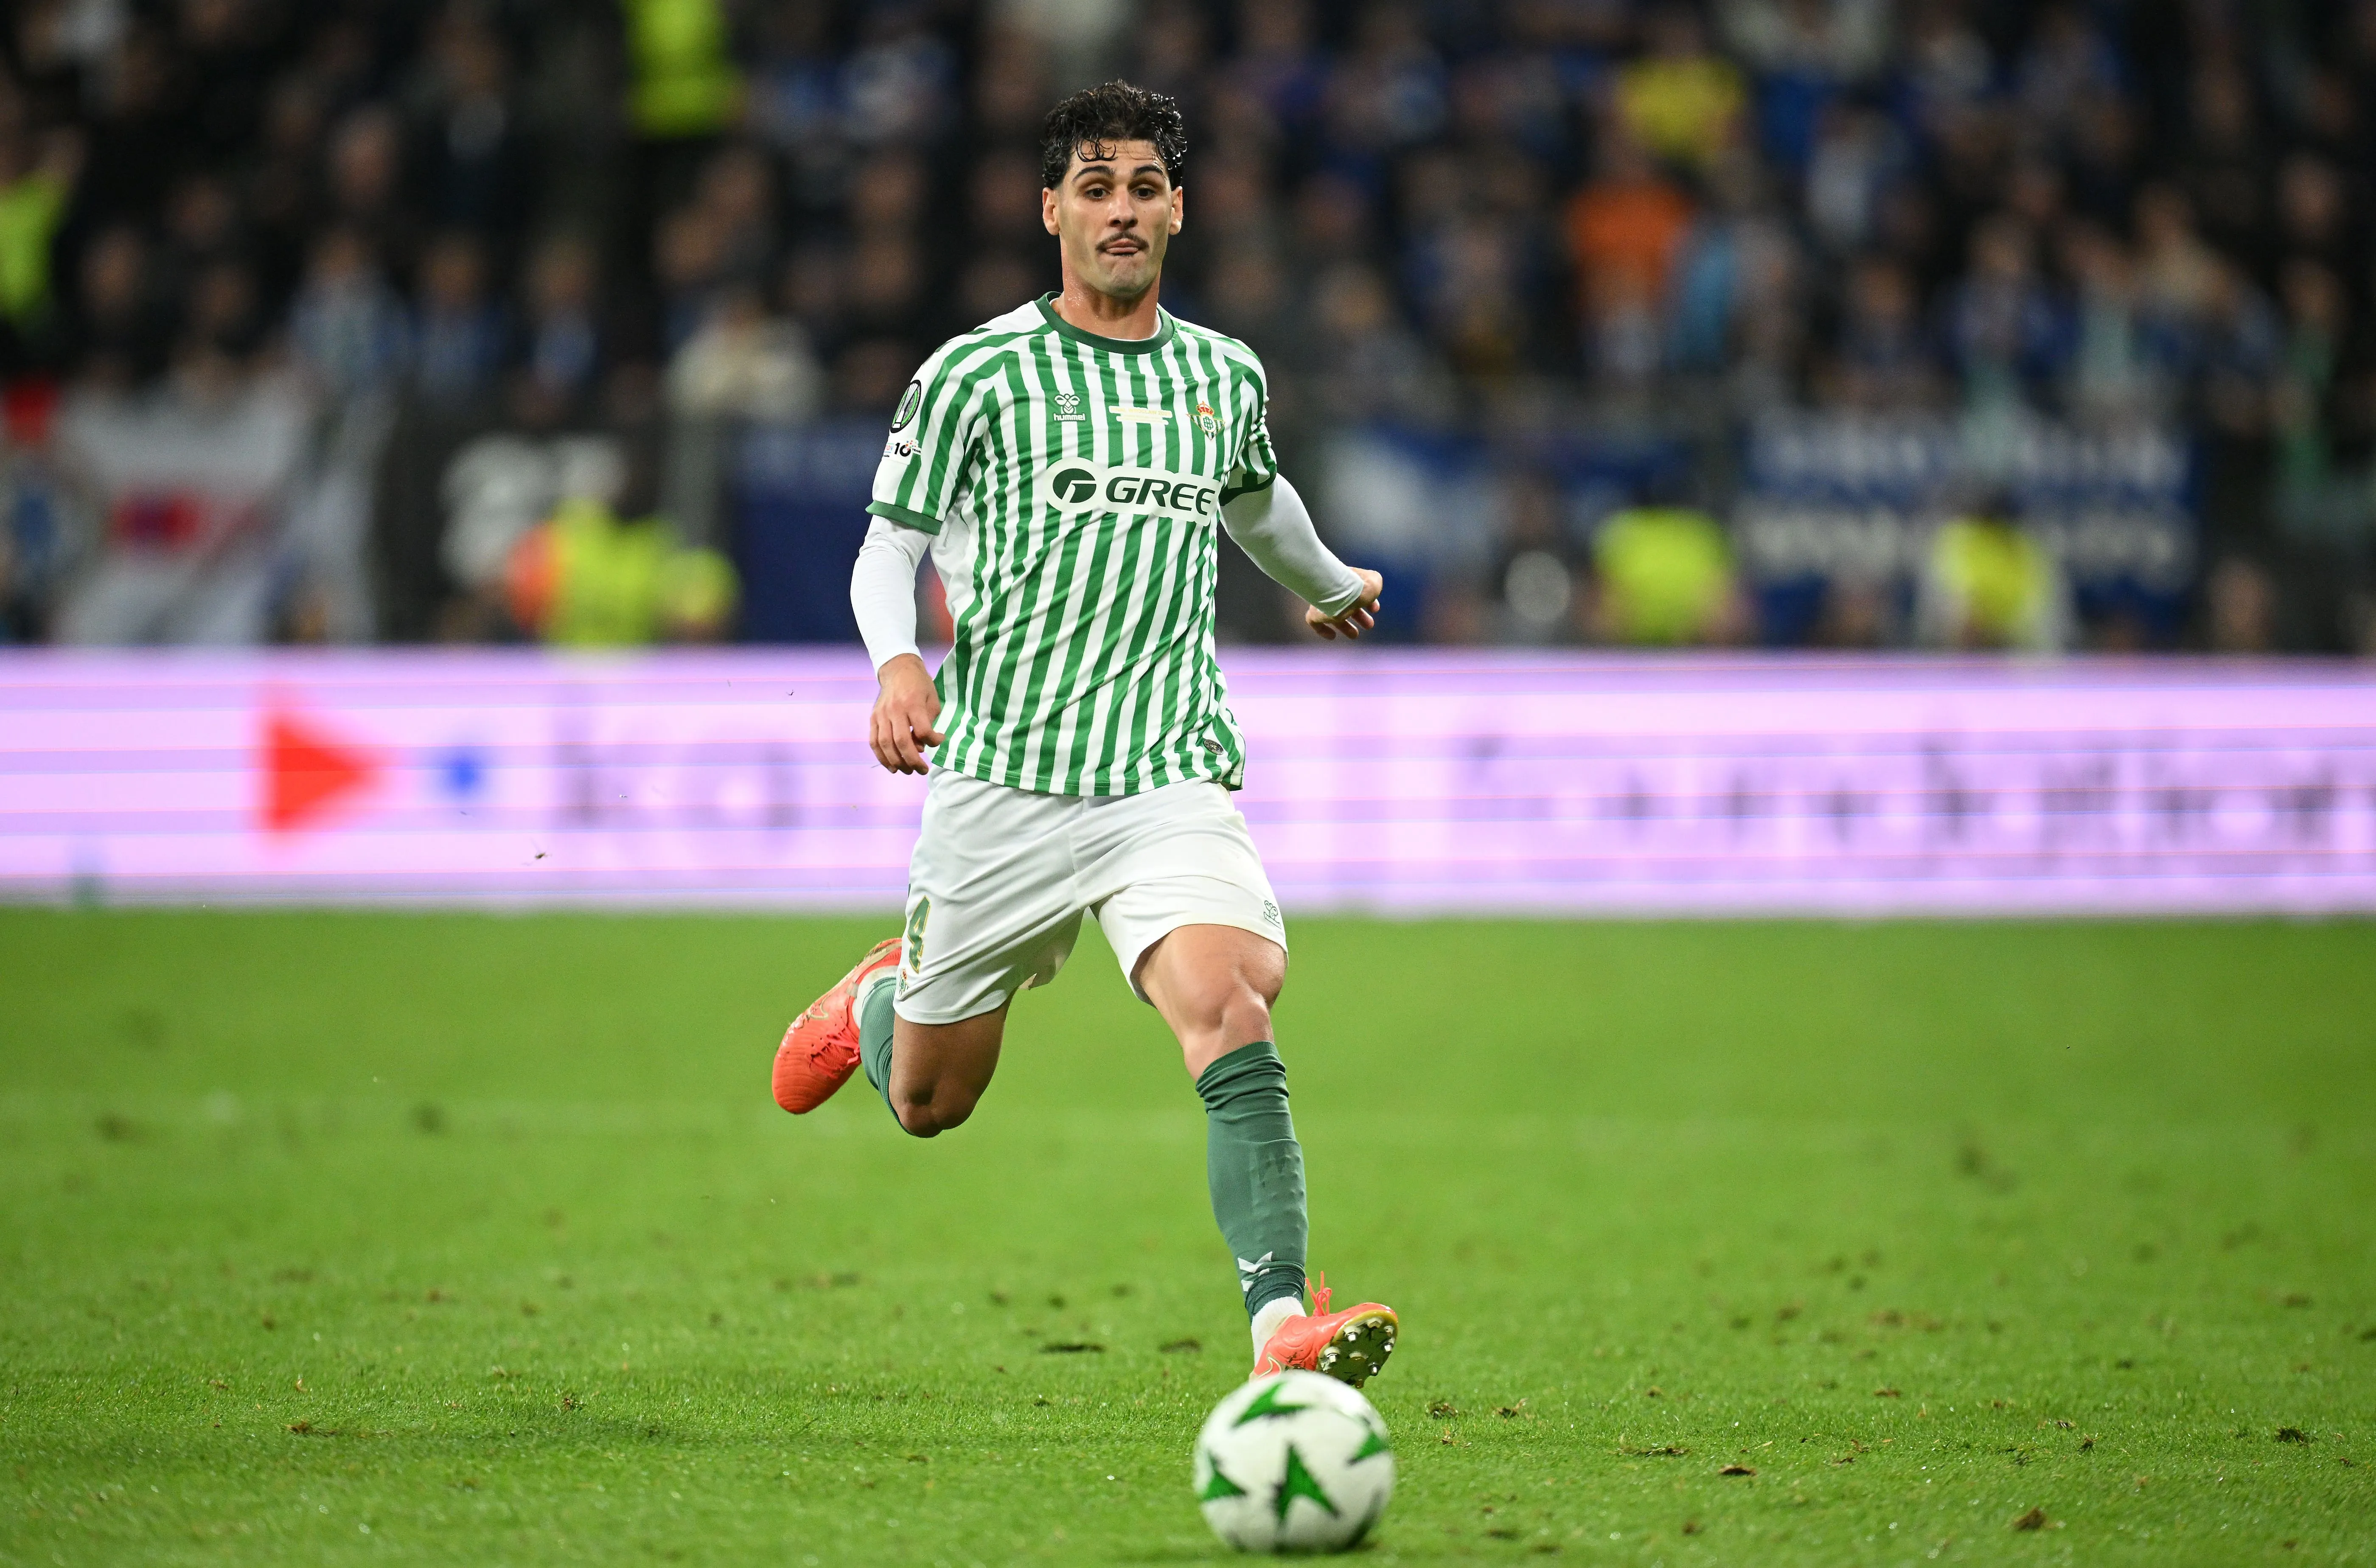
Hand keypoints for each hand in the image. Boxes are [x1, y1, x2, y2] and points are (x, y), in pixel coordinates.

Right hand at [869, 653, 943, 773]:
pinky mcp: (873, 718)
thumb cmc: (920, 686)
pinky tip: (891, 766)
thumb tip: (921, 746)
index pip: (922, 730)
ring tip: (908, 771)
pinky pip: (874, 741)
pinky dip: (882, 757)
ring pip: (885, 744)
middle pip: (901, 741)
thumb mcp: (932, 699)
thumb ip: (929, 723)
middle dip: (913, 761)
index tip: (939, 740)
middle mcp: (895, 710)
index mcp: (913, 703)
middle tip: (922, 770)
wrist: (898, 670)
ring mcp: (881, 714)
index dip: (933, 741)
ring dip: (897, 762)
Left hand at [1304, 568, 1382, 640]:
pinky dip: (1324, 630)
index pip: (1358, 591)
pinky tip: (1332, 636)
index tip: (1375, 609)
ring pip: (1334, 614)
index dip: (1368, 601)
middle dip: (1359, 616)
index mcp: (1350, 581)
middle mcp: (1336, 590)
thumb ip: (1373, 584)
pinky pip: (1316, 622)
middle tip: (1369, 625)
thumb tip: (1372, 588)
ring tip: (1355, 635)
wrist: (1339, 590)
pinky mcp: (1315, 612)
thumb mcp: (1374, 581)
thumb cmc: (1359, 586)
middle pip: (1347, 604)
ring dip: (1345, 626)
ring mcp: (1324, 601)